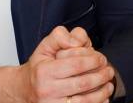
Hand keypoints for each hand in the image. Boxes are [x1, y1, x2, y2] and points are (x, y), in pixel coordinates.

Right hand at [0, 26, 114, 102]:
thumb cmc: (39, 67)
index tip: (101, 58)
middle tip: (108, 70)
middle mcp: (47, 90)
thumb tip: (76, 41)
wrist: (24, 89)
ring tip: (108, 84)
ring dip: (102, 92)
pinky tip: (103, 98)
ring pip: (85, 101)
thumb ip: (61, 36)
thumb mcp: (46, 46)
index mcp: (44, 71)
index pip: (76, 64)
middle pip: (83, 83)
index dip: (93, 60)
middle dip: (101, 76)